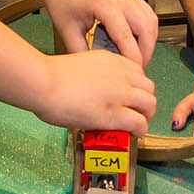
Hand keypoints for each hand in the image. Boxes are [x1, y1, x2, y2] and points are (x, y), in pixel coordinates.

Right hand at [33, 49, 155, 134]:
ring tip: (138, 124)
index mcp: (110, 60)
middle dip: (145, 100)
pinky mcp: (114, 113)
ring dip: (146, 115)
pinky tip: (134, 133)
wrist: (44, 82)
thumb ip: (94, 74)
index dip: (137, 86)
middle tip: (137, 110)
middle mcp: (120, 74)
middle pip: (148, 87)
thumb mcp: (80, 64)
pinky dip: (141, 129)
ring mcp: (119, 93)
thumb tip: (94, 88)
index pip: (138, 71)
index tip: (131, 95)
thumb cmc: (51, 76)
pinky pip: (140, 122)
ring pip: (149, 103)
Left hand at [41, 0, 157, 65]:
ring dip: (149, 39)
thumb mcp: (66, 27)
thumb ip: (80, 50)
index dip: (133, 59)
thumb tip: (92, 70)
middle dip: (146, 51)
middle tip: (137, 67)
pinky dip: (145, 28)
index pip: (127, 38)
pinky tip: (134, 39)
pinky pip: (145, 11)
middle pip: (147, 28)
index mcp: (106, 5)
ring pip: (151, 19)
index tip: (132, 73)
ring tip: (137, 55)